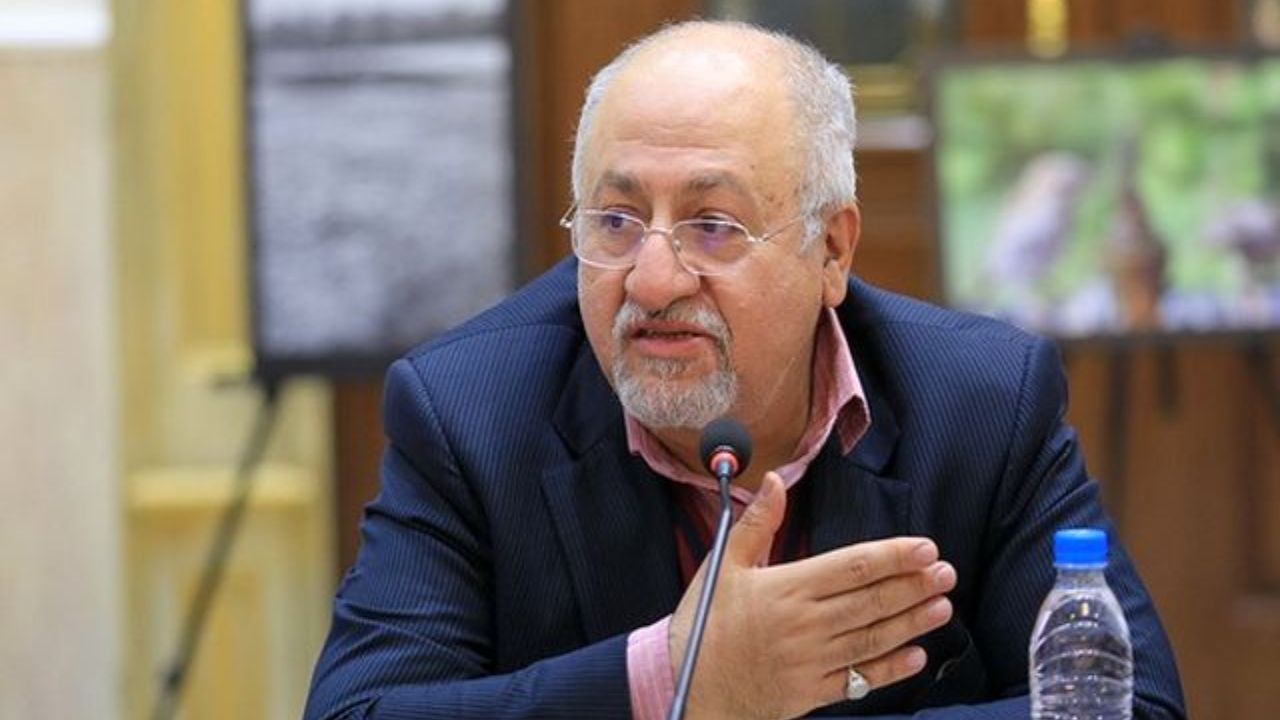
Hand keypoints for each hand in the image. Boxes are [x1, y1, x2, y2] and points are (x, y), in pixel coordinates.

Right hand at [668, 472, 955, 719]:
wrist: (684, 685)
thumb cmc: (703, 623)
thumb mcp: (722, 565)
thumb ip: (756, 523)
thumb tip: (776, 481)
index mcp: (785, 588)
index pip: (851, 567)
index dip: (892, 557)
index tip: (924, 547)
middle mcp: (804, 625)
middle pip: (871, 601)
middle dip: (914, 586)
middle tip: (946, 573)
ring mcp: (810, 662)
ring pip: (872, 639)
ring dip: (911, 623)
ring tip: (941, 607)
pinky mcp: (810, 693)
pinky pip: (859, 681)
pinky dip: (890, 669)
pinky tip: (915, 656)